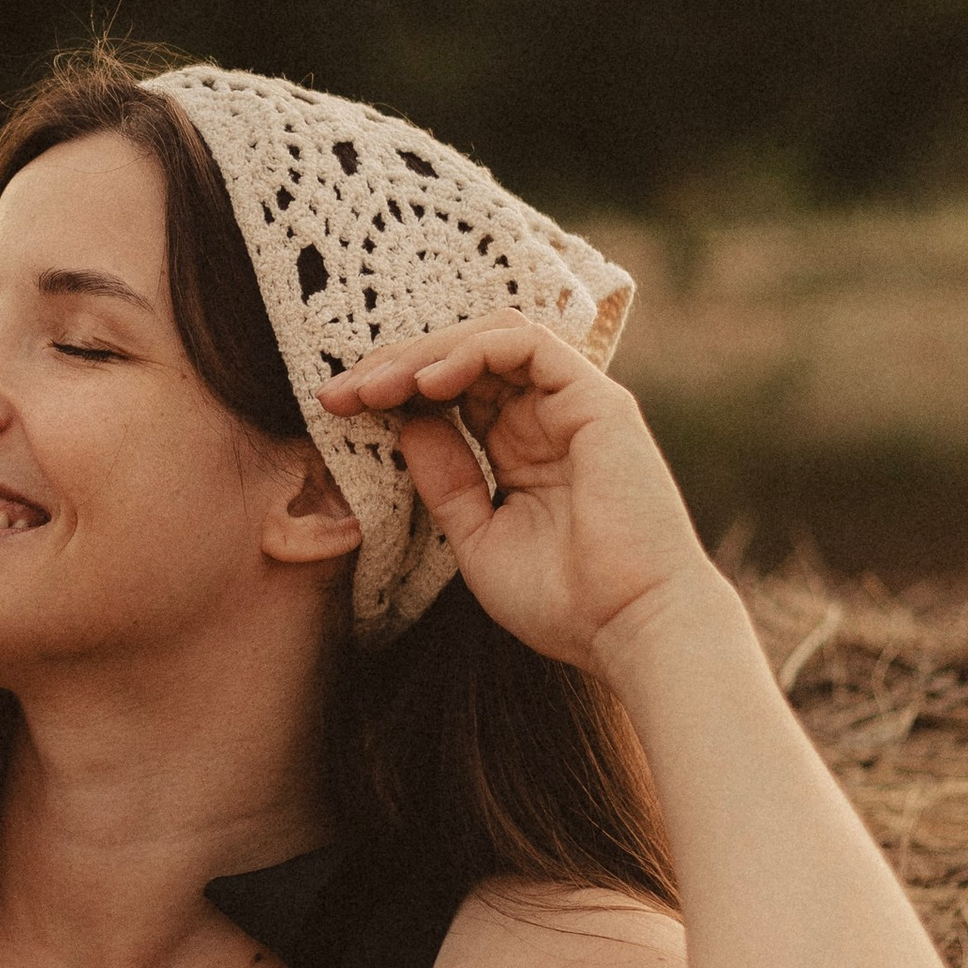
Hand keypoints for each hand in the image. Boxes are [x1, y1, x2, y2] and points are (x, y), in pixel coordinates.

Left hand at [319, 319, 714, 678]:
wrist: (633, 630)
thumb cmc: (565, 603)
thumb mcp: (479, 540)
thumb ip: (445, 482)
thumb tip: (407, 425)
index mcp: (521, 449)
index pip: (450, 392)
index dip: (390, 390)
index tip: (334, 409)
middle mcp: (547, 418)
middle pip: (462, 357)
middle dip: (393, 366)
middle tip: (339, 392)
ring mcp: (573, 404)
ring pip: (490, 338)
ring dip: (425, 353)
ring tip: (376, 385)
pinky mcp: (596, 400)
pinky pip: (527, 343)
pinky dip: (472, 350)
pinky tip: (428, 381)